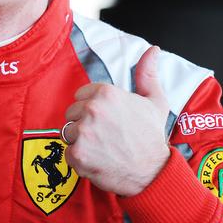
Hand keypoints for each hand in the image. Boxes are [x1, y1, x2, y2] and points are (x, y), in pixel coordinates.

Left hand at [62, 46, 169, 195]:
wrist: (154, 173)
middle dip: (84, 124)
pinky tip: (97, 160)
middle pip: (72, 113)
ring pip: (67, 133)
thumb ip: (147, 73)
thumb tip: (153, 49)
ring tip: (102, 148)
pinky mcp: (78, 154)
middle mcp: (92, 110)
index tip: (108, 120)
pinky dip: (80, 160)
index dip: (92, 109)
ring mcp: (84, 133)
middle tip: (106, 136)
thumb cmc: (152, 137)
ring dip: (80, 142)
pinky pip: (67, 153)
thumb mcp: (155, 101)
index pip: (80, 96)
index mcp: (106, 93)